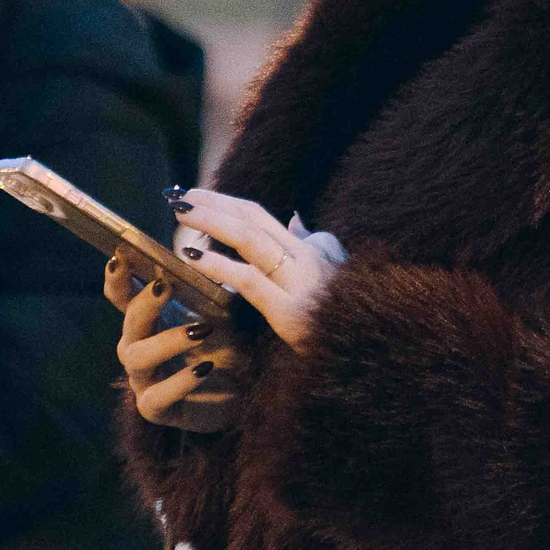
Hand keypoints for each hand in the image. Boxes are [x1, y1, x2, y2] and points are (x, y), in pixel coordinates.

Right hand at [106, 250, 246, 432]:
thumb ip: (206, 286)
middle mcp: (139, 348)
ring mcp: (143, 380)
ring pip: (137, 356)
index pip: (122, 296)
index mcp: (149, 321)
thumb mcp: (221, 312)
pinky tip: (204, 368)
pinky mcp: (155, 409)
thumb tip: (207, 249)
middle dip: (144, 303)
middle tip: (164, 286)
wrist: (248, 395)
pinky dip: (181, 381)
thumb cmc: (231, 348)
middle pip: (128, 322)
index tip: (119, 256)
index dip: (116, 277)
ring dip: (167, 340)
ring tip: (202, 330)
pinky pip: (158, 396)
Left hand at [168, 190, 344, 349]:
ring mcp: (298, 284)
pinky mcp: (290, 313)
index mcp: (306, 254)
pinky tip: (194, 257)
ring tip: (181, 217)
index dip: (224, 201)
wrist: (371, 354)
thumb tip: (296, 218)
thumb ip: (311, 247)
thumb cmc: (346, 320)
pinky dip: (219, 265)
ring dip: (212, 222)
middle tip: (178, 199)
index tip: (193, 196)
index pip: (259, 216)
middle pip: (251, 219)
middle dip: (213, 204)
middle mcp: (304, 261)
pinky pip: (250, 280)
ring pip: (250, 239)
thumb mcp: (331, 277)